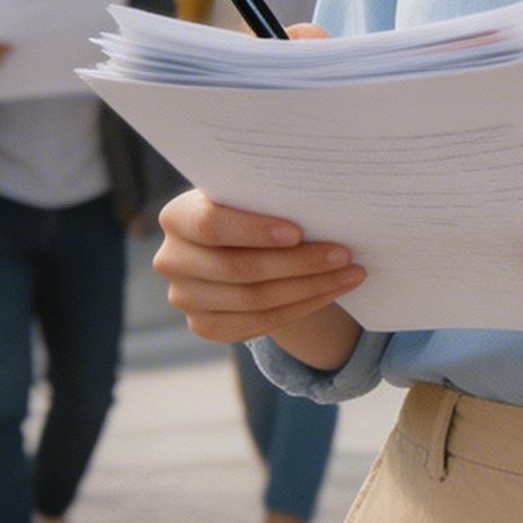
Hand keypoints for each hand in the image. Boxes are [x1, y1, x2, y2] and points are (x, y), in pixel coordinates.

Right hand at [154, 189, 363, 343]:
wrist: (240, 244)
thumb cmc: (253, 210)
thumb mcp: (253, 197)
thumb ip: (270, 198)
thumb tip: (324, 205)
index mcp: (178, 217)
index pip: (211, 225)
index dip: (253, 231)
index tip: (298, 232)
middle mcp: (172, 260)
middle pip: (238, 269)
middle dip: (298, 263)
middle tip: (344, 254)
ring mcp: (185, 297)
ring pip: (254, 300)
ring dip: (310, 287)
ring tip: (351, 273)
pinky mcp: (204, 325)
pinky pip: (259, 322)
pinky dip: (302, 307)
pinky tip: (332, 292)